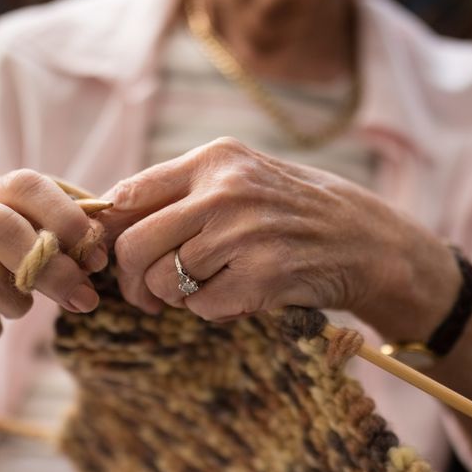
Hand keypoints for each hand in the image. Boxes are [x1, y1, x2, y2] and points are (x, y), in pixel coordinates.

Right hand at [0, 169, 107, 343]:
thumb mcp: (32, 247)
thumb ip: (66, 243)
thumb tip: (99, 253)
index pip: (28, 184)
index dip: (66, 217)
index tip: (96, 256)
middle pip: (4, 228)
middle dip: (53, 270)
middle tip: (85, 300)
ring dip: (17, 303)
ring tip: (19, 307)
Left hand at [97, 138, 447, 333]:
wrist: (365, 241)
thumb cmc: (292, 210)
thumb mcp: (241, 178)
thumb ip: (181, 192)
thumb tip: (107, 219)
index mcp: (214, 160)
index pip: (128, 196)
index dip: (111, 235)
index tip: (115, 255)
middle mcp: (225, 192)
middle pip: (135, 246)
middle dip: (132, 280)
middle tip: (145, 295)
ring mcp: (244, 235)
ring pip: (164, 281)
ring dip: (175, 297)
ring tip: (204, 289)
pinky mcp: (262, 278)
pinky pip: (201, 308)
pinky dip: (211, 310)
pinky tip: (237, 296)